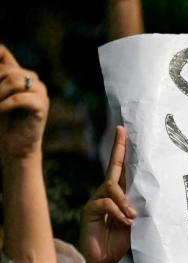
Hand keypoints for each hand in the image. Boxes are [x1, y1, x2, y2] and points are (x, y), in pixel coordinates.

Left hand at [0, 45, 48, 163]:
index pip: (2, 52)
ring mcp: (40, 91)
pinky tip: (0, 111)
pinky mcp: (42, 105)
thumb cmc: (1, 121)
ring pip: (15, 80)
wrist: (14, 145)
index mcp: (17, 73)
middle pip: (6, 69)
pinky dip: (5, 105)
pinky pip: (21, 98)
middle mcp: (31, 78)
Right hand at [82, 126, 135, 262]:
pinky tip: (125, 223)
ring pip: (111, 188)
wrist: (102, 262)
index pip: (123, 170)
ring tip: (133, 217)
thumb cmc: (121, 243)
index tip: (125, 132)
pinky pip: (105, 204)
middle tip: (123, 132)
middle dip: (118, 149)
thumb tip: (155, 198)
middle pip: (113, 168)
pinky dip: (118, 212)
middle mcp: (107, 194)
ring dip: (125, 202)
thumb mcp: (137, 224)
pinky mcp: (89, 211)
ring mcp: (96, 201)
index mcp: (121, 196)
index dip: (124, 151)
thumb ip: (141, 210)